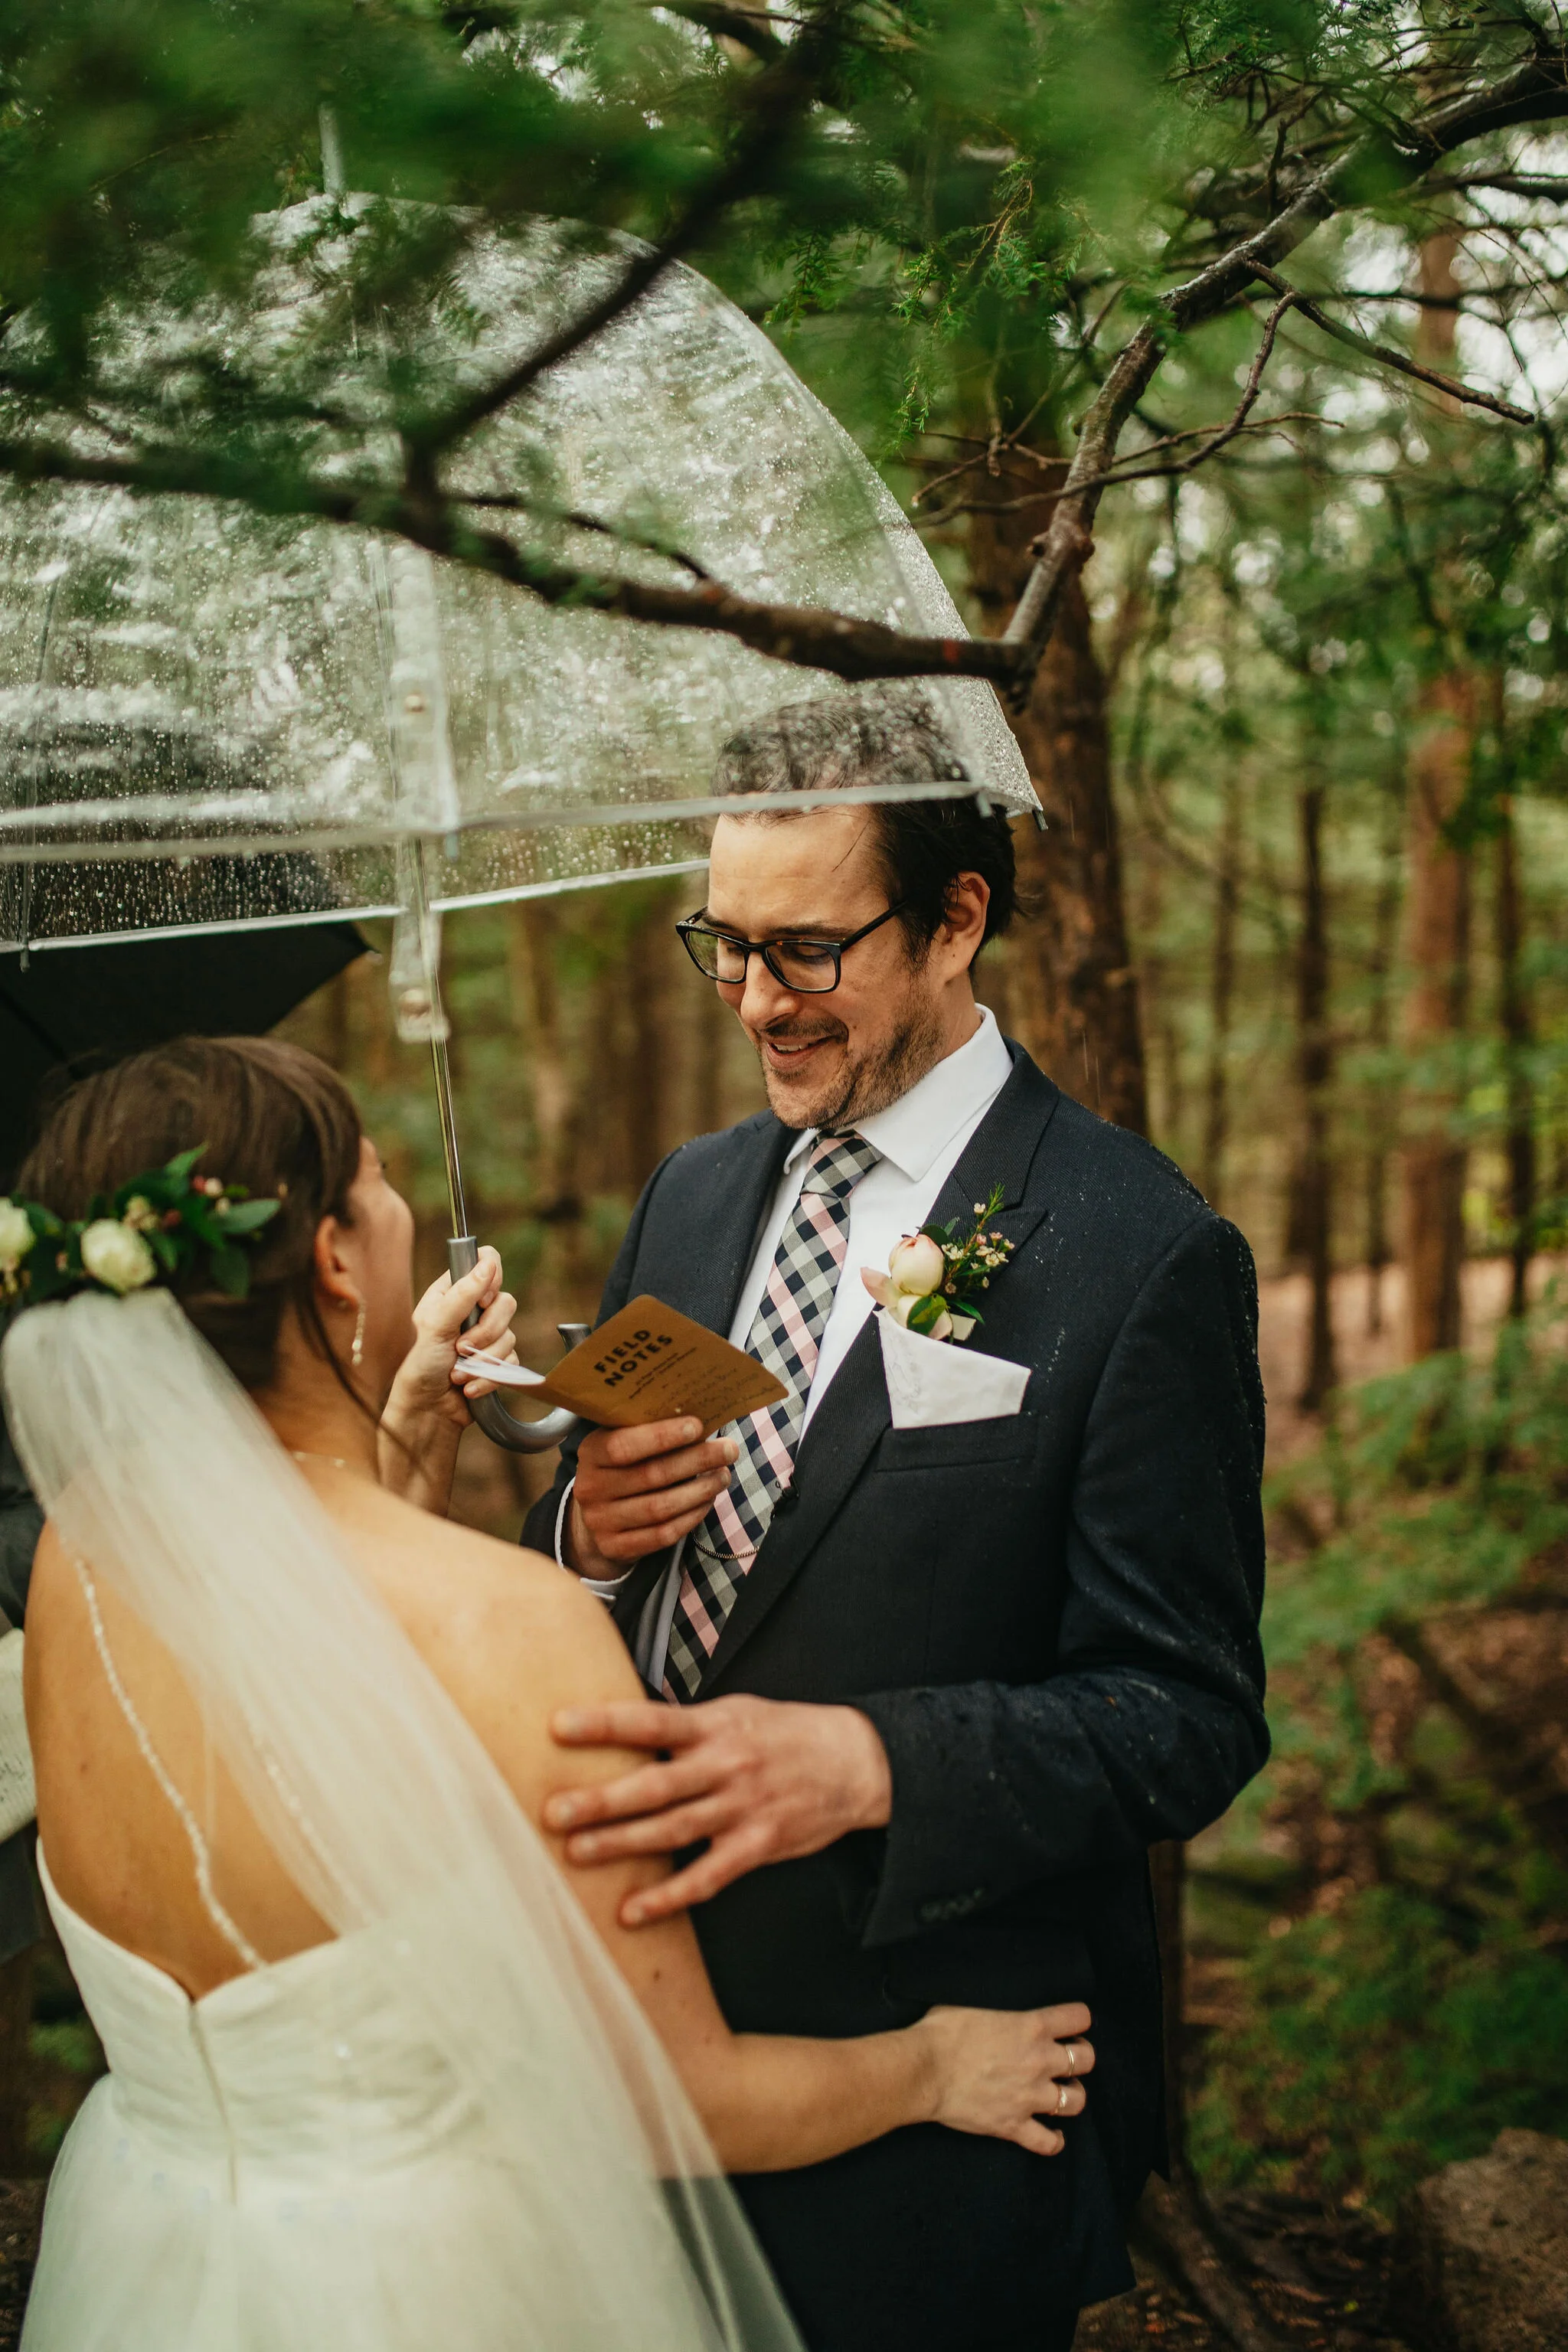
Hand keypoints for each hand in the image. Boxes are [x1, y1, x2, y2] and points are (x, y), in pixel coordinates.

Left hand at [379, 1250, 516, 1510]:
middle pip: (505, 1302)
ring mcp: (486, 1336)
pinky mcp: (497, 1362)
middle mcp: (471, 1311)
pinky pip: (511, 1362)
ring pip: (510, 1335)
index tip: (481, 1301)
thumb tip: (487, 1263)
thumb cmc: (420, 1367)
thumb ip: (462, 1294)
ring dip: (484, 1360)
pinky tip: (469, 1386)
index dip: (490, 1279)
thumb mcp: (435, 1326)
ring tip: (458, 1373)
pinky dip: (490, 1377)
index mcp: (451, 1292)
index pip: (485, 1263)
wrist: (426, 1412)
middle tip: (461, 1348)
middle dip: (486, 1331)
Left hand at [546, 1693, 892, 1923]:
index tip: (559, 1727)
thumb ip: (687, 1724)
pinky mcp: (757, 1844)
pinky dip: (670, 1896)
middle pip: (655, 1784)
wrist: (856, 1761)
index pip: (651, 1719)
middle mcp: (725, 1765)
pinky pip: (708, 1876)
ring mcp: (741, 1807)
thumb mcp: (738, 1711)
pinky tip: (634, 1909)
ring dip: (622, 1843)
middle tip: (553, 1811)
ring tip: (576, 1854)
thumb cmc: (788, 1733)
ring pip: (673, 1829)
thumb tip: (628, 1728)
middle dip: (601, 1799)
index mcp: (716, 1725)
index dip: (605, 1723)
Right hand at [567, 1419, 739, 1577]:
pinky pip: (662, 1535)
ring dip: (700, 1491)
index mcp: (591, 1453)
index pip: (623, 1445)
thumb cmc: (621, 1469)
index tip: (697, 1426)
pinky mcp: (616, 1547)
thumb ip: (647, 1431)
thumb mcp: (622, 1443)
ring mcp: (601, 1521)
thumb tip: (699, 1420)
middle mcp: (591, 1488)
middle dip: (696, 1461)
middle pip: (651, 1476)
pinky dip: (690, 1518)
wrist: (595, 1518)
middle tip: (728, 1450)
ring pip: (660, 1508)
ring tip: (723, 1476)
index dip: (661, 1436)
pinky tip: (707, 1502)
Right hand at [919, 2003, 1093, 2156]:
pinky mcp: (1014, 2125)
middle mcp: (1039, 2060)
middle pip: (1086, 2060)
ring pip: (1075, 2101)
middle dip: (1080, 2058)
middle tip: (1067, 2060)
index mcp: (1031, 2026)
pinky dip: (1053, 2141)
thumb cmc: (941, 2033)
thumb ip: (999, 2014)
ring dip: (1070, 2097)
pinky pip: (1048, 2142)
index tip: (1072, 2025)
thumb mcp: (974, 2006)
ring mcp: (1030, 2096)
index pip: (1078, 2018)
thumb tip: (998, 2016)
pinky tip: (1052, 2134)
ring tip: (1060, 2094)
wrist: (924, 2070)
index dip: (1078, 2020)